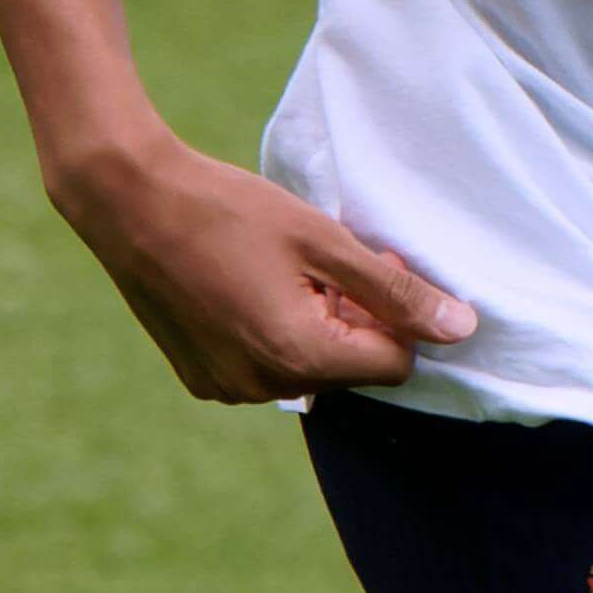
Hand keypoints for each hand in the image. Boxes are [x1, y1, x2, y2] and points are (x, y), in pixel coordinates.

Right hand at [47, 132, 478, 402]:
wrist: (130, 203)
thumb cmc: (230, 210)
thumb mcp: (324, 241)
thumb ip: (396, 291)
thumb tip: (462, 331)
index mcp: (299, 357)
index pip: (395, 362)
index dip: (393, 311)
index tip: (366, 264)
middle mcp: (262, 389)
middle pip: (353, 369)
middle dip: (353, 319)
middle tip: (320, 261)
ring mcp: (227, 390)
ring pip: (311, 370)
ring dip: (314, 327)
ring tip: (278, 271)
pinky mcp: (202, 381)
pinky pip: (266, 369)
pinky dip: (273, 334)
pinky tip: (247, 287)